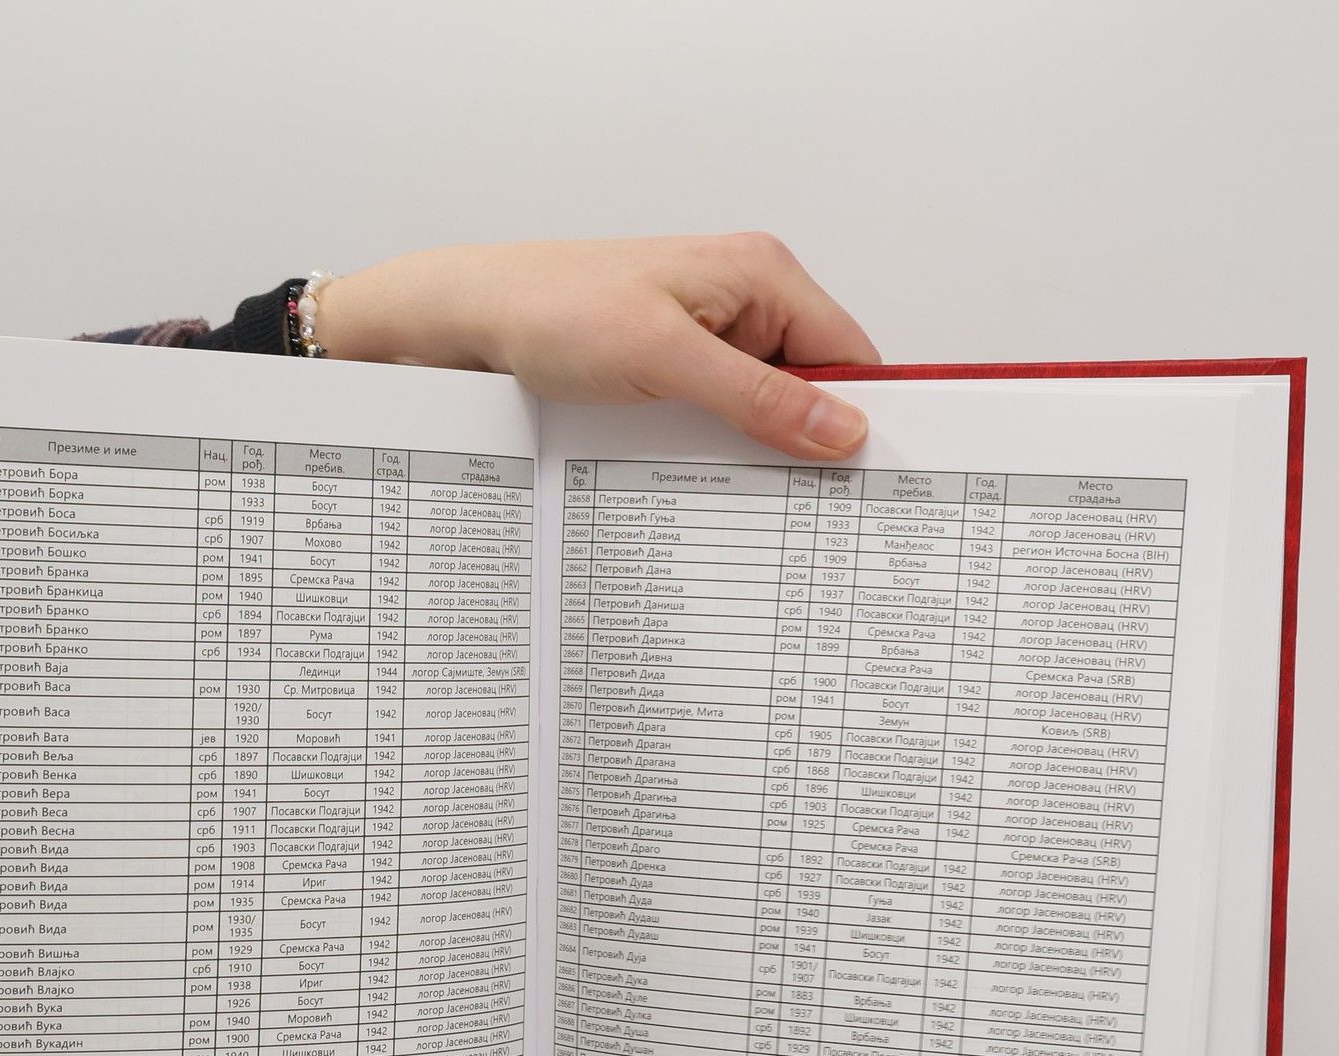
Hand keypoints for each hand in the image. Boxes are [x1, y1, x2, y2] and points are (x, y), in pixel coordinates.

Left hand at [314, 233, 880, 459]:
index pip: (849, 354)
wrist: (472, 321)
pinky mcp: (678, 362)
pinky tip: (705, 470)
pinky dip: (721, 445)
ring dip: (760, 447)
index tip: (866, 477)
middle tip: (805, 499)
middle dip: (809, 440)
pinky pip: (725, 412)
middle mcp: (744, 297)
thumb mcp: (665, 359)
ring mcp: (710, 332)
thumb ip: (757, 397)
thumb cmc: (552, 310)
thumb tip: (838, 427)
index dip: (863, 417)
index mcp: (761, 273)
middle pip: (814, 384)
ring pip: (768, 406)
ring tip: (745, 484)